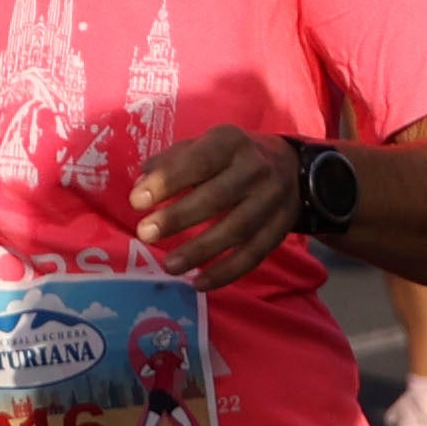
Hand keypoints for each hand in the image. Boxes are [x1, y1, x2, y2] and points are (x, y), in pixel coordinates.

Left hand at [130, 127, 304, 287]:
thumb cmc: (230, 158)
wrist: (289, 167)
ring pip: (237, 229)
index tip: (136, 202)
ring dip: (200, 251)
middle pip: (217, 197)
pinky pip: (254, 255)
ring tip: (169, 266)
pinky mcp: (280, 229)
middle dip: (178, 217)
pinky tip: (200, 283)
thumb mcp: (202, 146)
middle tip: (145, 234)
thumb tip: (140, 186)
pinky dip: (226, 272)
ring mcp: (272, 201)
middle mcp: (256, 169)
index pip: (198, 161)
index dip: (167, 181)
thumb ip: (170, 163)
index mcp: (231, 142)